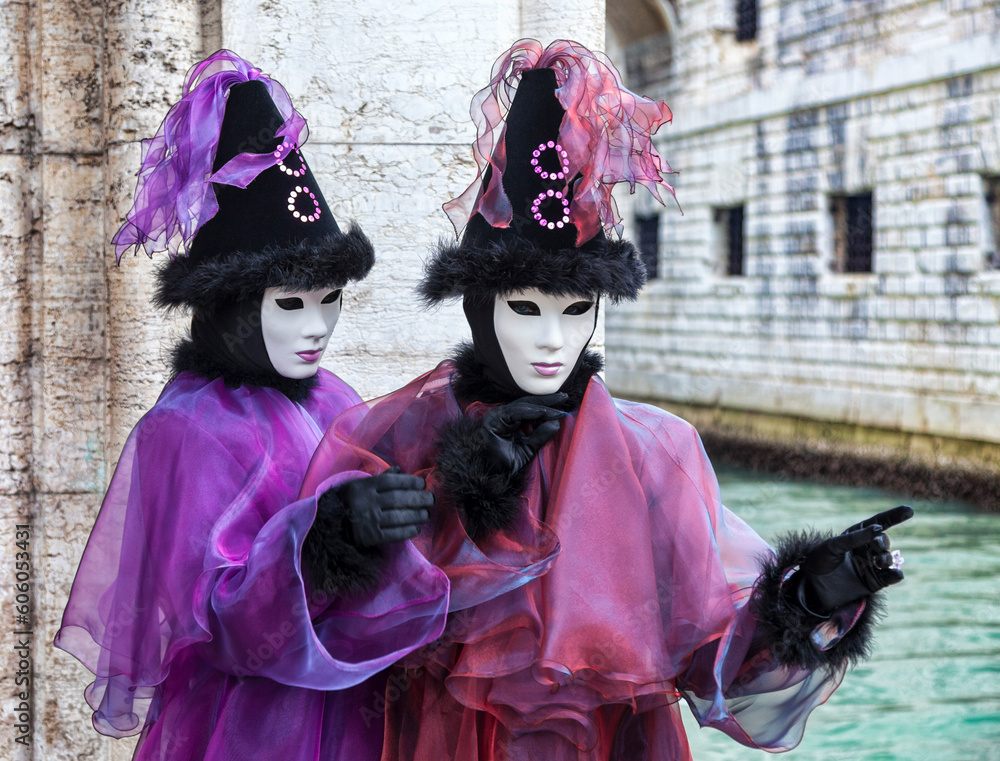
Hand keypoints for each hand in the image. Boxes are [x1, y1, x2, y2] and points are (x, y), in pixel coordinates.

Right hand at [334, 467, 432, 547]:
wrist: (327, 526)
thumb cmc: (347, 502)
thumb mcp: (359, 485)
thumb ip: (380, 478)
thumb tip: (401, 470)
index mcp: (363, 487)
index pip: (391, 482)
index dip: (409, 482)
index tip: (422, 484)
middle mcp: (366, 502)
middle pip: (398, 499)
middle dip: (418, 498)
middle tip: (431, 500)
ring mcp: (368, 520)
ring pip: (398, 516)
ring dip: (416, 515)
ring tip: (426, 514)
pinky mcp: (369, 537)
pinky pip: (392, 534)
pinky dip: (406, 531)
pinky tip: (416, 529)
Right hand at [479, 393, 566, 471]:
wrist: (488, 476)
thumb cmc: (503, 465)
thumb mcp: (528, 449)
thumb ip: (540, 436)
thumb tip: (556, 423)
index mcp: (509, 421)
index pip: (530, 409)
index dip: (546, 407)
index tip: (562, 408)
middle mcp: (502, 416)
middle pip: (527, 403)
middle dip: (546, 401)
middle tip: (564, 398)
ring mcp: (496, 416)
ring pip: (522, 406)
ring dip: (541, 407)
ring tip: (557, 411)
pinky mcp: (492, 420)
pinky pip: (514, 412)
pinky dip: (530, 412)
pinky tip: (543, 413)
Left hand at [796, 505, 913, 615]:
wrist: (812, 587)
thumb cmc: (819, 560)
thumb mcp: (834, 546)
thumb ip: (855, 538)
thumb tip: (878, 529)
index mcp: (856, 534)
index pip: (879, 522)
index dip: (894, 516)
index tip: (909, 510)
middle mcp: (866, 548)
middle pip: (883, 541)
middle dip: (882, 542)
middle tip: (876, 545)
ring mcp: (871, 565)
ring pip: (888, 558)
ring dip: (886, 558)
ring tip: (879, 561)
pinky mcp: (874, 581)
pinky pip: (890, 577)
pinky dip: (895, 575)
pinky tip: (896, 573)